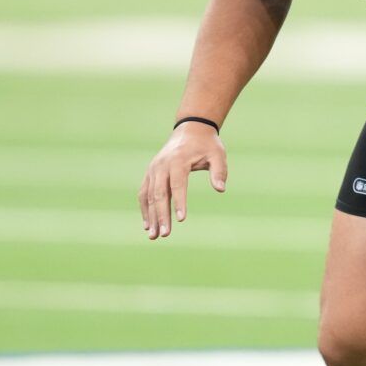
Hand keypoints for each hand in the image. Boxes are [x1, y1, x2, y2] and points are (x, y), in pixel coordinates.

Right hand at [138, 122, 227, 239]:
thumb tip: (220, 189)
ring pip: (148, 196)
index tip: (181, 219)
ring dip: (151, 216)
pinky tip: (148, 225)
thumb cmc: (207, 144)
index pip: (177, 184)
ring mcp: (153, 169)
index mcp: (178, 160)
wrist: (190, 129)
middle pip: (159, 193)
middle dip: (161, 215)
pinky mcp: (150, 174)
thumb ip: (219, 171)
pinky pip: (144, 193)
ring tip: (153, 236)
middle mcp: (161, 165)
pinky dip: (145, 209)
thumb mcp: (218, 154)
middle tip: (165, 234)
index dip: (179, 202)